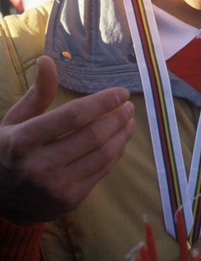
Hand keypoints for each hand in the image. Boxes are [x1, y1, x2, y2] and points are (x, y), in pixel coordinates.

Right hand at [0, 55, 134, 223]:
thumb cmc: (8, 153)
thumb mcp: (14, 121)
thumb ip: (36, 94)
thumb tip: (48, 60)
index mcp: (23, 141)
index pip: (73, 116)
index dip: (102, 102)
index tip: (121, 92)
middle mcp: (39, 166)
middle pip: (93, 136)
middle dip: (117, 117)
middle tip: (128, 106)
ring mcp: (56, 187)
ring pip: (102, 155)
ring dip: (121, 135)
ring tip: (128, 121)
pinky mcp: (70, 200)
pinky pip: (102, 171)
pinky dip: (115, 153)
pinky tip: (120, 140)